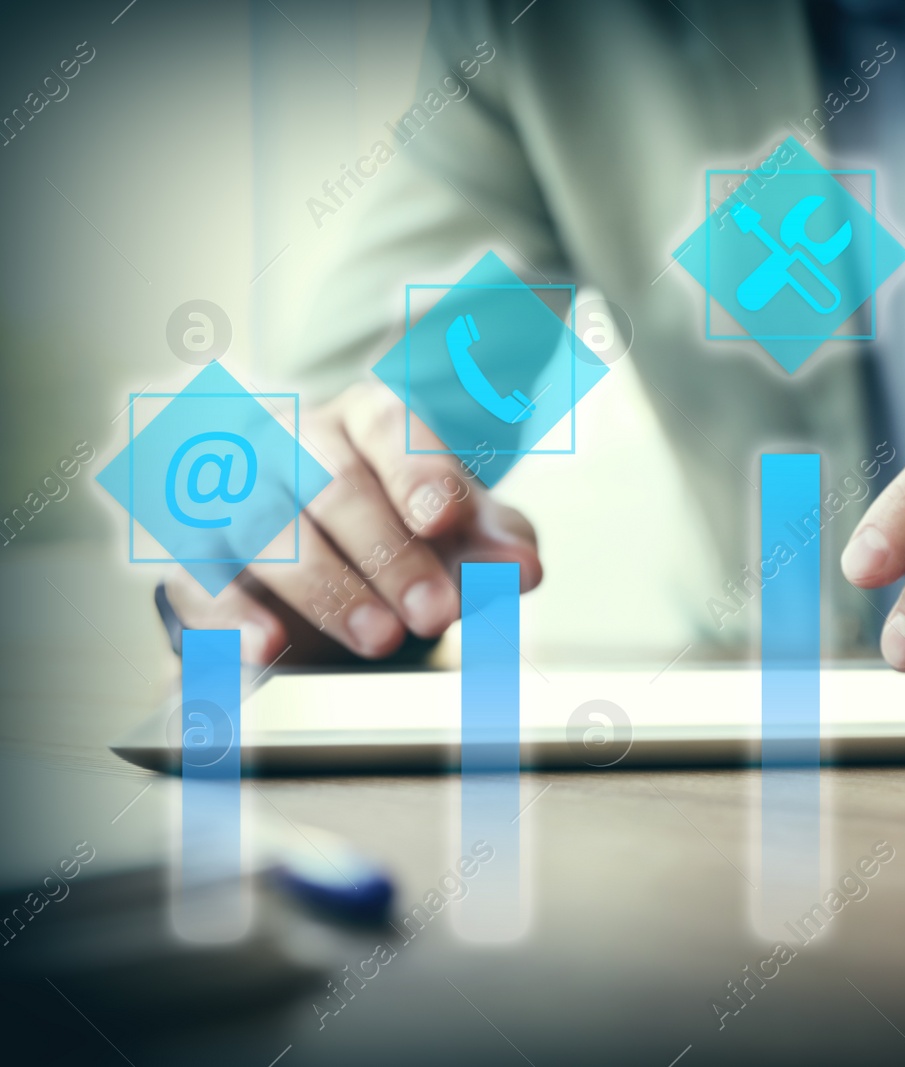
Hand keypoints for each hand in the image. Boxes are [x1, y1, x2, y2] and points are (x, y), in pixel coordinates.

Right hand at [162, 381, 540, 663]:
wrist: (330, 564)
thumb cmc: (405, 531)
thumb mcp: (462, 536)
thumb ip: (496, 545)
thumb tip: (525, 567)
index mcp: (367, 419)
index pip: (388, 427)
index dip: (418, 470)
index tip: (446, 519)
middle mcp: (293, 441)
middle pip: (328, 480)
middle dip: (387, 551)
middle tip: (434, 613)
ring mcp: (235, 491)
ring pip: (263, 523)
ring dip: (324, 585)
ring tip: (380, 638)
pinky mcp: (195, 553)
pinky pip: (199, 577)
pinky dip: (232, 616)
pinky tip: (266, 649)